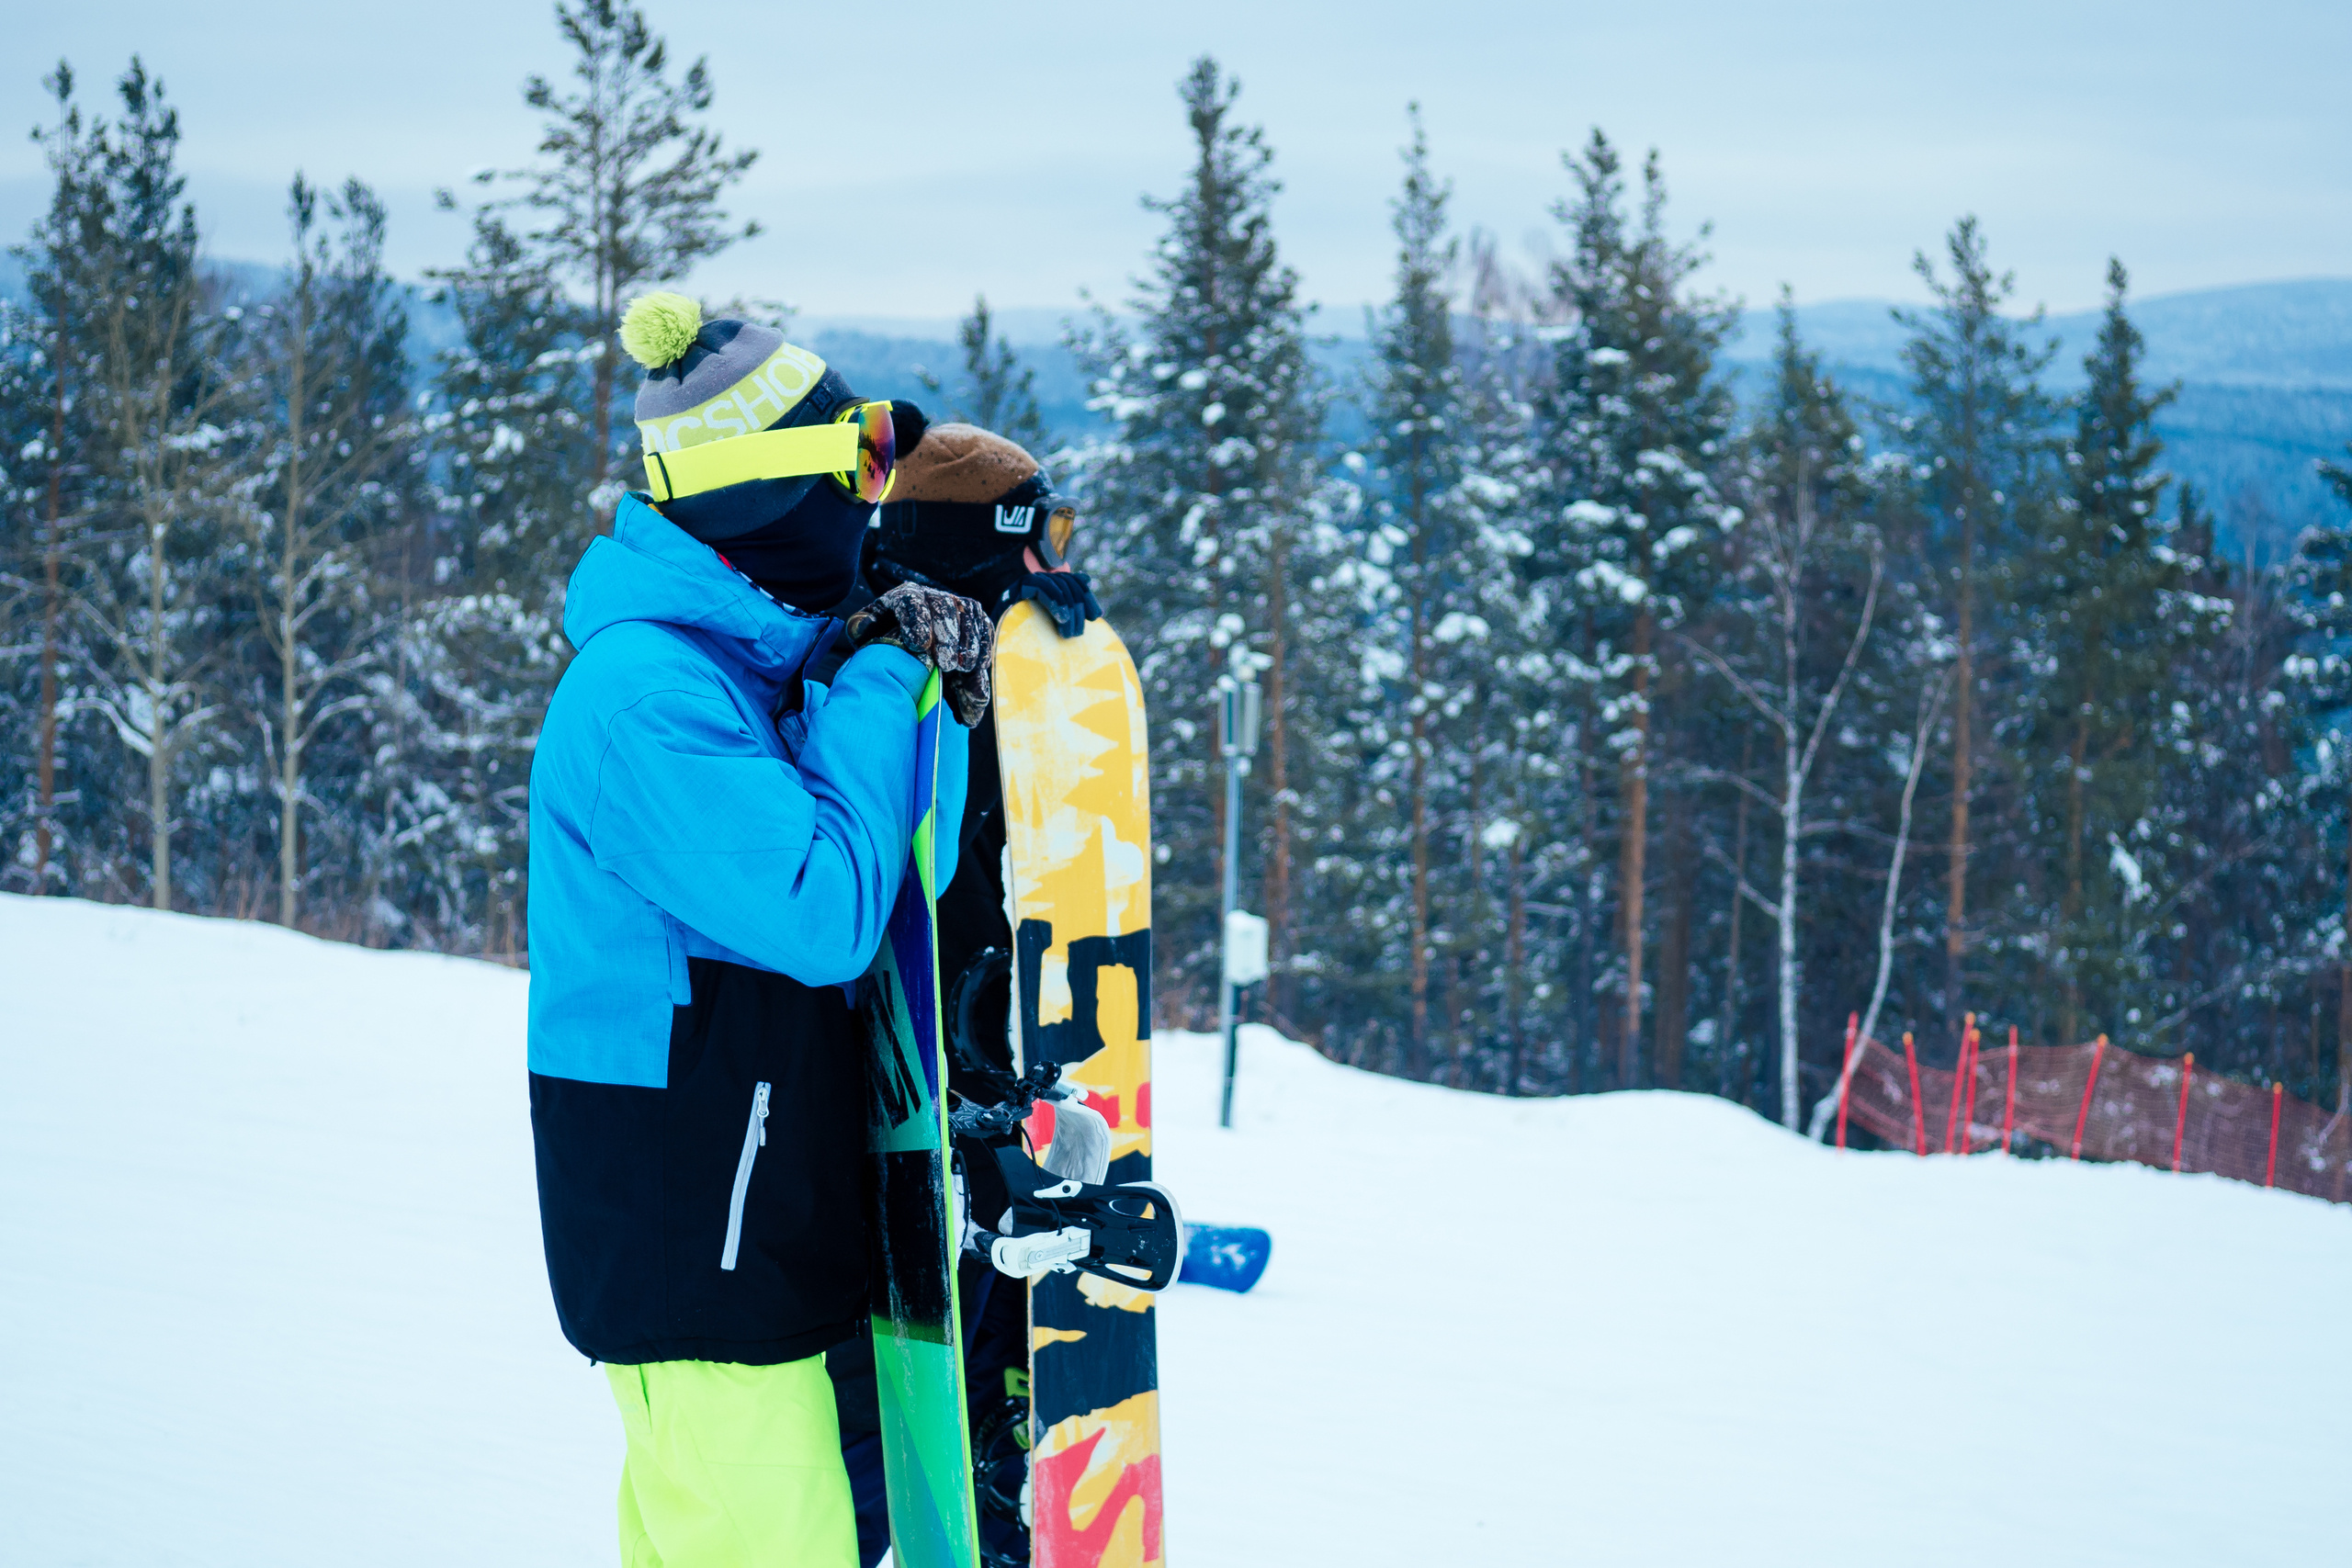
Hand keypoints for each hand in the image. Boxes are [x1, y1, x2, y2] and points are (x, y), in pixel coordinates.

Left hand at [845, 582, 993, 726]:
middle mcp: (933, 596)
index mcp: (904, 595)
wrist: (906, 643)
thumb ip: (862, 629)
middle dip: (947, 637)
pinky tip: (979, 667)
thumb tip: (862, 626)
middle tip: (946, 664)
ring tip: (965, 668)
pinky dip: (984, 647)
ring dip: (969, 643)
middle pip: (944, 607)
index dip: (916, 620)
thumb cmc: (885, 639)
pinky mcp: (974, 618)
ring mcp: (956, 604)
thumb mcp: (868, 633)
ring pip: (968, 616)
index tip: (919, 645)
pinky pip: (984, 627)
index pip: (910, 600)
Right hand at [1016, 570, 1102, 638]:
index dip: (1087, 596)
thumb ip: (1070, 603)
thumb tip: (1087, 579)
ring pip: (1056, 585)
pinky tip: (1062, 619)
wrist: (1001, 649)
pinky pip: (1041, 587)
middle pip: (1066, 583)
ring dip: (1067, 608)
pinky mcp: (1017, 589)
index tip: (1096, 615)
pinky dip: (1055, 602)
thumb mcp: (1055, 622)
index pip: (1072, 581)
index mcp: (1047, 586)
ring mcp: (1025, 583)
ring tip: (1070, 630)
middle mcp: (1036, 581)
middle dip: (1078, 606)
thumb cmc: (1030, 638)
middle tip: (1079, 631)